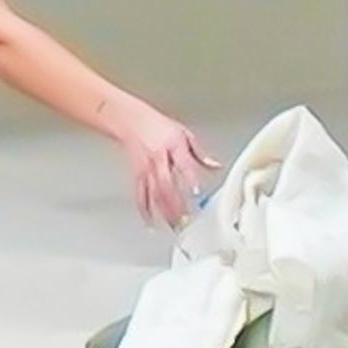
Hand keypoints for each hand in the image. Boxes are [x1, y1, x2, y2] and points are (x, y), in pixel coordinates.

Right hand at [118, 105, 220, 228]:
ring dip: (164, 211)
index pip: (183, 164)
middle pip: (167, 184)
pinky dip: (145, 211)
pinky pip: (141, 195)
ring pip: (154, 193)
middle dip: (176, 203)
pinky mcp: (138, 176)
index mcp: (173, 147)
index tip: (196, 192)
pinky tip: (151, 223)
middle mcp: (159, 160)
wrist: (131, 121)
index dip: (190, 178)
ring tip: (174, 226)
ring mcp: (147, 170)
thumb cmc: (158, 127)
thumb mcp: (184, 134)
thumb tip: (216, 166)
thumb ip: (200, 154)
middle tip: (186, 219)